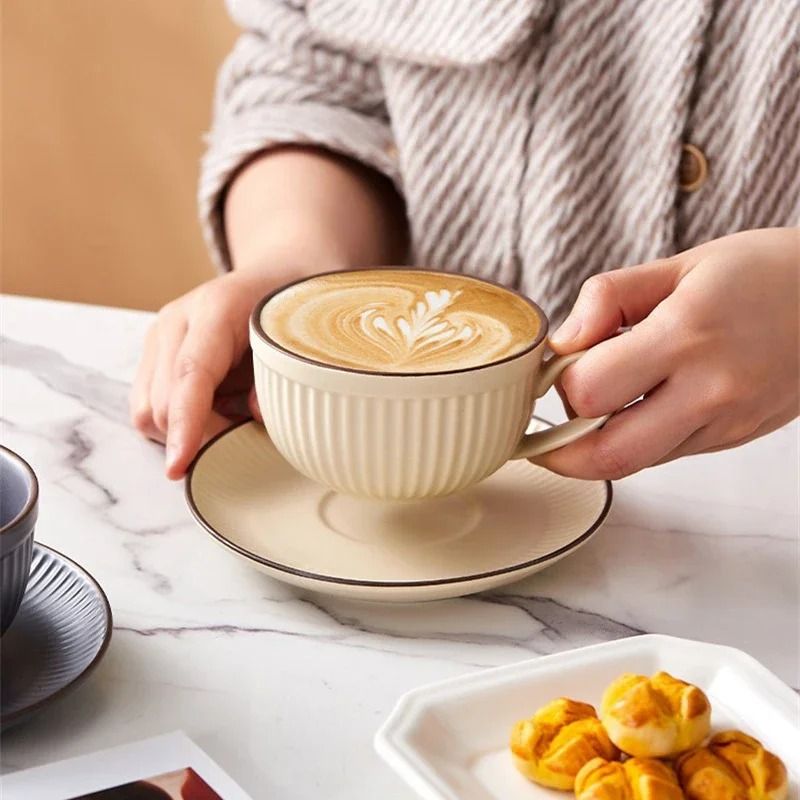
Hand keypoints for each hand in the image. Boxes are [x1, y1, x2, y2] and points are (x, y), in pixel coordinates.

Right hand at [130, 268, 289, 478]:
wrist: (280, 273)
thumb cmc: (295, 305)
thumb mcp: (302, 335)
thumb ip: (280, 374)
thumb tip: (256, 416)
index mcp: (216, 307)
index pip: (190, 374)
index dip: (186, 424)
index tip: (179, 466)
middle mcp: (177, 321)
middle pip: (163, 403)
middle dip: (200, 436)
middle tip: (247, 436)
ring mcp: (161, 337)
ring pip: (148, 411)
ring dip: (185, 432)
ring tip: (232, 418)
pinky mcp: (156, 355)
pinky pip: (150, 406)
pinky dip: (179, 423)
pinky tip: (215, 411)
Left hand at [534, 227, 799, 479]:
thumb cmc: (764, 273)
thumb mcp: (680, 264)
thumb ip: (609, 298)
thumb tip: (561, 343)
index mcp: (687, 335)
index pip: (589, 391)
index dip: (557, 383)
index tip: (554, 366)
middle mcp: (709, 390)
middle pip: (606, 455)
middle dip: (561, 448)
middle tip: (546, 425)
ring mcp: (725, 423)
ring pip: (634, 463)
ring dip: (596, 448)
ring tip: (595, 408)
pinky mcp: (734, 439)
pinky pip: (665, 456)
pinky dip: (635, 442)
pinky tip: (635, 409)